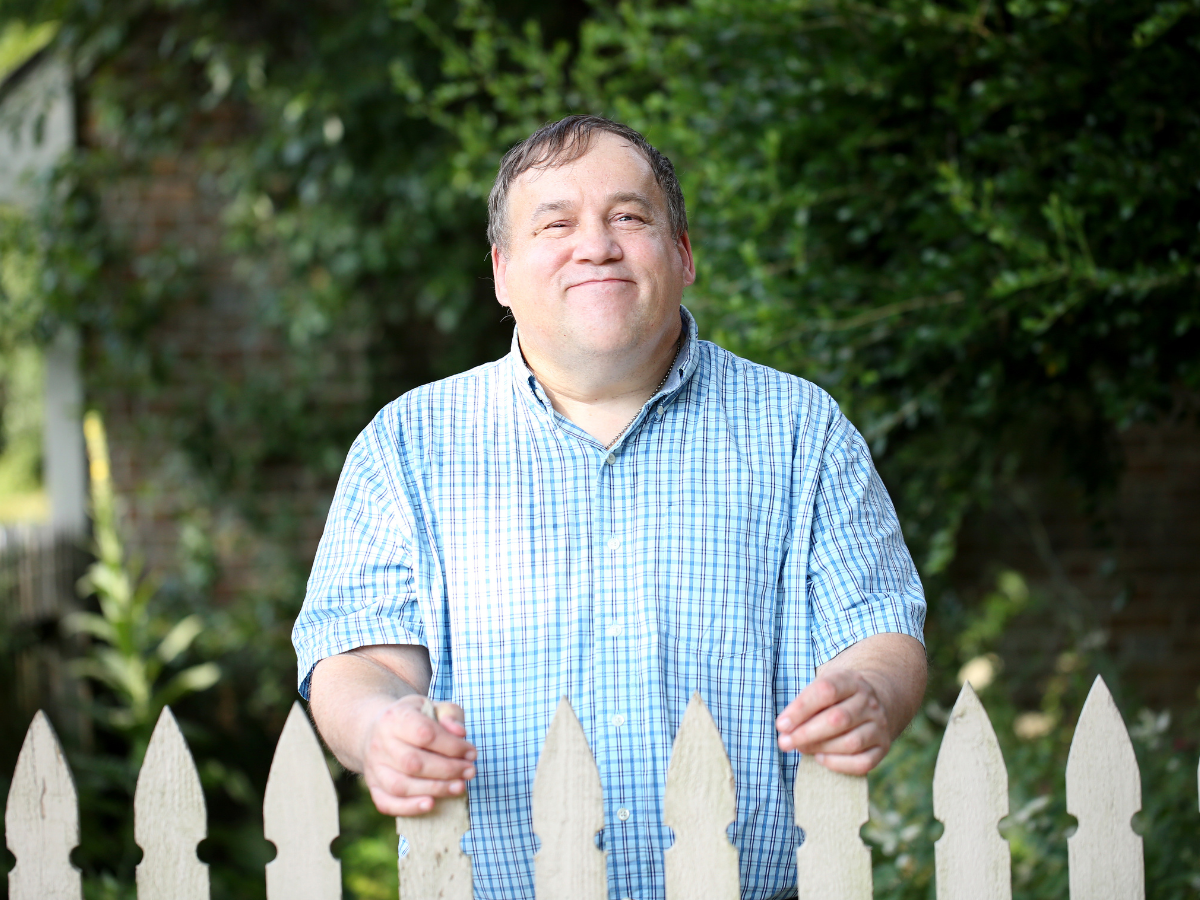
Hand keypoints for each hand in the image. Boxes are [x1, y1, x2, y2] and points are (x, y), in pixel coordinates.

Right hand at [361, 695, 476, 815]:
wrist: (377, 728)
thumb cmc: (413, 718)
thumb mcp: (432, 706)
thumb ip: (450, 714)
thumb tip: (460, 733)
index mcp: (395, 717)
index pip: (425, 734)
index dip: (452, 746)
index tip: (472, 753)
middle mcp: (380, 742)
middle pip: (413, 763)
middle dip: (447, 770)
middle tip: (470, 772)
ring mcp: (373, 767)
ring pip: (401, 785)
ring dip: (434, 789)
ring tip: (459, 788)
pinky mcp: (372, 786)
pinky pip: (386, 803)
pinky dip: (409, 807)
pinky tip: (431, 804)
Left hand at [775, 670, 890, 775]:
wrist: (873, 702)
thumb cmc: (836, 698)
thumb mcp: (822, 688)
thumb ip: (804, 705)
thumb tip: (786, 730)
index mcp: (851, 681)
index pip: (826, 691)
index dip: (801, 709)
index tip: (781, 724)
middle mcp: (868, 702)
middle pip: (838, 719)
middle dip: (807, 733)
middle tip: (785, 742)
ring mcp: (879, 726)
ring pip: (851, 742)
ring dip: (820, 748)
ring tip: (801, 748)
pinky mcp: (883, 747)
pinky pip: (863, 762)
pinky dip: (838, 764)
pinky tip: (821, 758)